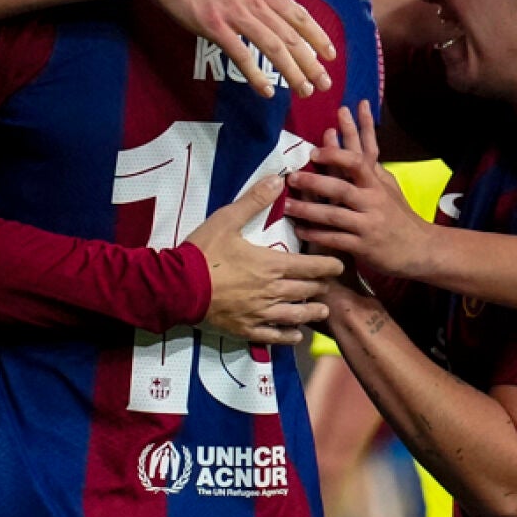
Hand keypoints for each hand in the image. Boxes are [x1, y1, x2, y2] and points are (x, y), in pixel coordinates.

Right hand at [144, 0, 335, 98]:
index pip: (298, 14)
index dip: (317, 36)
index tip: (330, 55)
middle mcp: (254, 1)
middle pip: (291, 36)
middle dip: (312, 62)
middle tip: (324, 83)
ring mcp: (235, 15)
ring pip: (273, 47)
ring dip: (292, 72)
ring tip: (304, 90)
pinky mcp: (214, 27)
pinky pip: (241, 55)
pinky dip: (256, 75)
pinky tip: (266, 91)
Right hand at [187, 174, 344, 345]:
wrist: (177, 286)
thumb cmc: (203, 252)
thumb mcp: (227, 219)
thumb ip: (254, 200)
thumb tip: (278, 180)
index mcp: (271, 265)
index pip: (311, 267)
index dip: (329, 266)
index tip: (339, 265)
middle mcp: (272, 292)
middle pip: (307, 291)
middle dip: (321, 287)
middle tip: (328, 284)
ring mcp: (260, 314)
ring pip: (296, 316)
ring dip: (312, 312)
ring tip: (321, 310)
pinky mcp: (246, 329)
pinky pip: (274, 336)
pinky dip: (289, 336)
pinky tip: (295, 334)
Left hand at [285, 101, 434, 279]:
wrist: (420, 248)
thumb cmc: (399, 216)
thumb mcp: (390, 188)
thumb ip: (371, 170)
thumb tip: (354, 145)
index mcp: (377, 185)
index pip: (358, 162)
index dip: (336, 155)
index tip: (315, 150)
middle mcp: (373, 202)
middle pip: (340, 188)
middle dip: (313, 182)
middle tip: (291, 178)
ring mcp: (368, 225)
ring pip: (334, 215)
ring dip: (308, 210)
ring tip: (287, 206)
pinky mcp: (363, 247)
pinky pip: (335, 240)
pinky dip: (316, 235)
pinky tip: (300, 230)